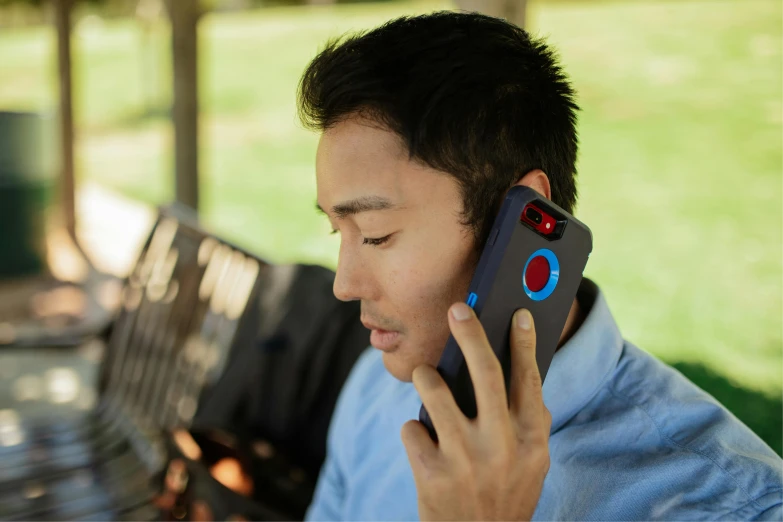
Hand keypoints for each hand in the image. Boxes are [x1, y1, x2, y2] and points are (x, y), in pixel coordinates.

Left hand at [401, 303, 551, 520]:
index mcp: (531, 440)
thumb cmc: (504, 494)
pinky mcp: (432, 473)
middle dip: (470, 333)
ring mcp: (465, 459)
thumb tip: (516, 366)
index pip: (529, 379)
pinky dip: (415, 432)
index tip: (517, 313)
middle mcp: (502, 446)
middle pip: (484, 372)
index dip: (523, 343)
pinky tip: (426, 447)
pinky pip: (412, 428)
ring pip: (433, 390)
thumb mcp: (530, 462)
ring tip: (427, 379)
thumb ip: (526, 421)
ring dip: (426, 378)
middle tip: (457, 309)